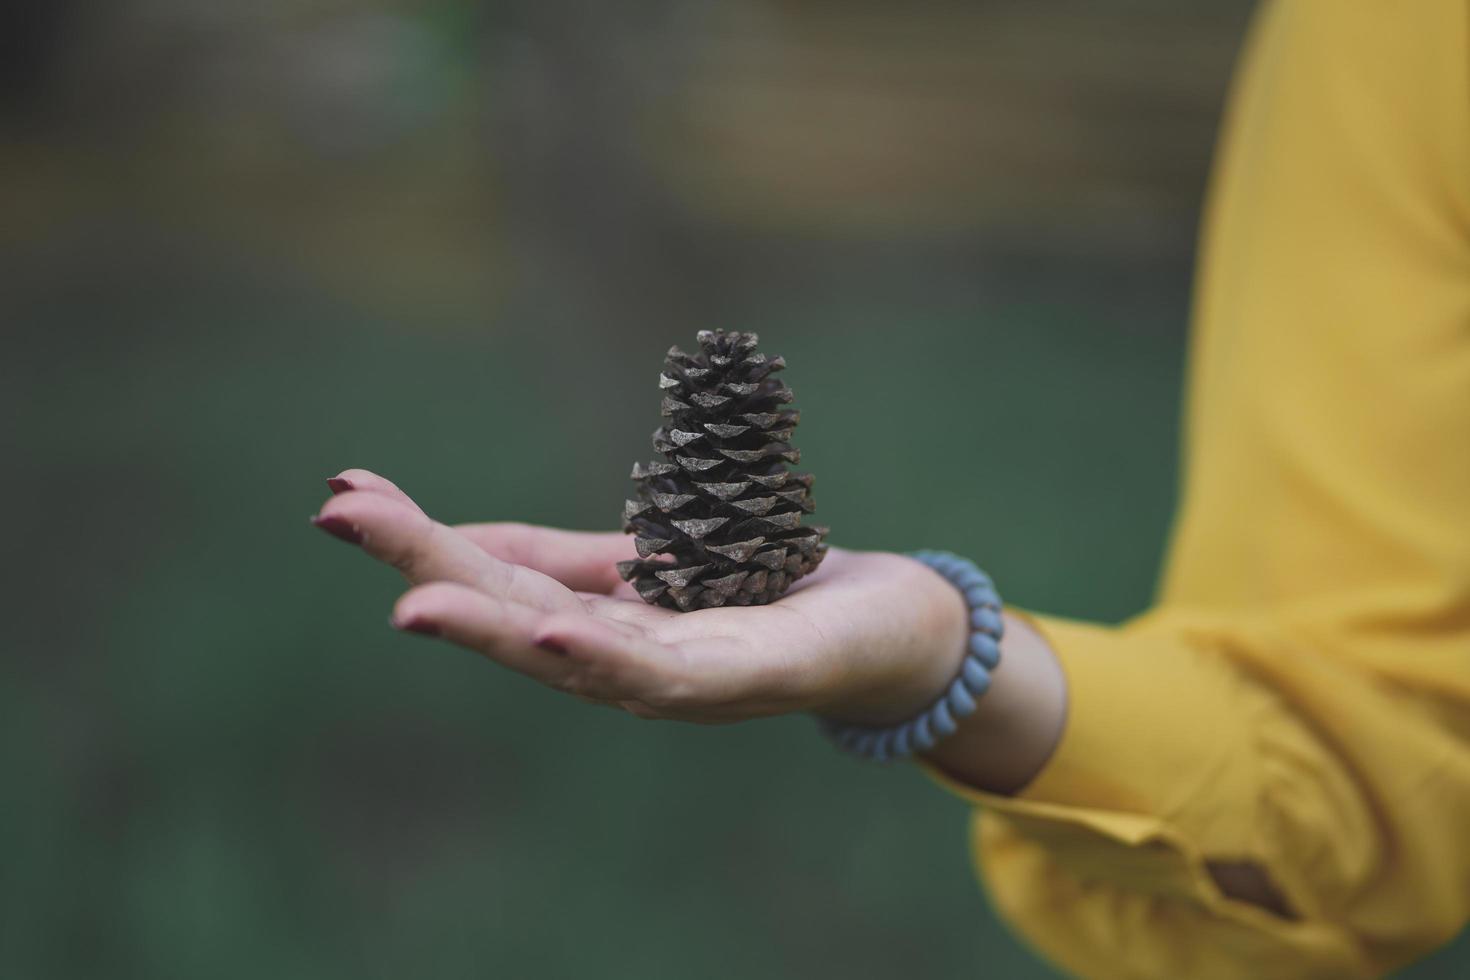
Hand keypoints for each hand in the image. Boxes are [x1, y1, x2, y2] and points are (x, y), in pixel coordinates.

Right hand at [311, 468, 968, 724]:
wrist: (891, 628)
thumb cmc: (768, 591)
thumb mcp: (651, 563)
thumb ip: (567, 561)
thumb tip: (463, 539)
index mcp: (599, 626)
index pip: (495, 577)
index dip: (420, 538)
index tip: (343, 487)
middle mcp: (625, 665)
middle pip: (514, 615)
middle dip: (427, 568)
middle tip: (340, 515)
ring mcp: (681, 683)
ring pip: (571, 656)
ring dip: (489, 627)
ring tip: (414, 598)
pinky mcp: (749, 680)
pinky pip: (667, 674)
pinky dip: (603, 658)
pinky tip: (551, 633)